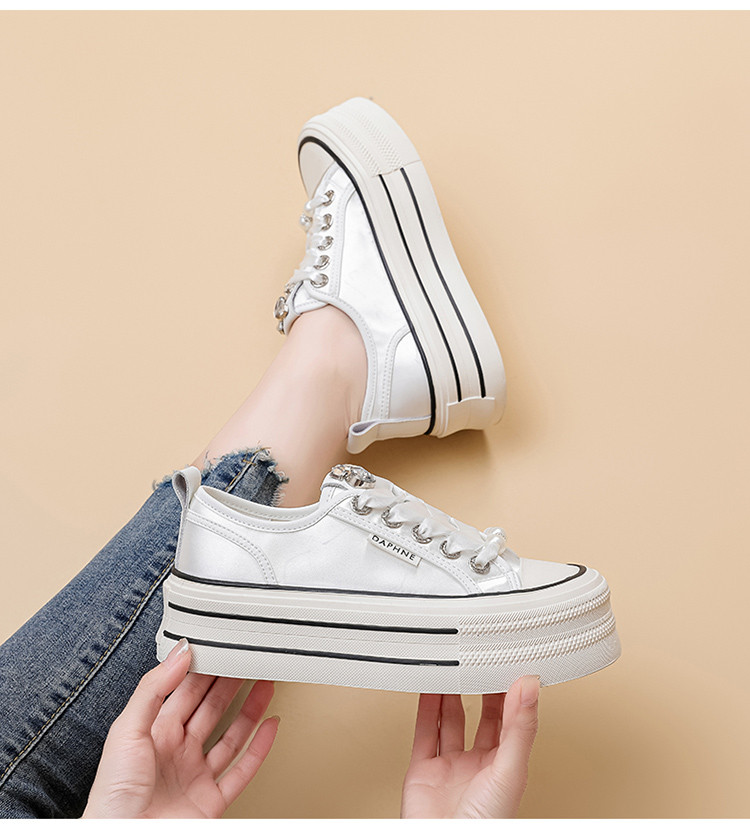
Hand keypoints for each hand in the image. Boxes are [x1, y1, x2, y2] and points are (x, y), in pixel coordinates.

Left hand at [83, 639, 278, 817]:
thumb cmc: (113, 798)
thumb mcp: (126, 731)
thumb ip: (153, 689)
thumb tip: (179, 654)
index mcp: (154, 734)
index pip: (185, 692)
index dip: (204, 670)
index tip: (220, 649)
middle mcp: (176, 754)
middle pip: (211, 709)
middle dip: (230, 683)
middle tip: (247, 660)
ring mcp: (195, 778)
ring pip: (231, 736)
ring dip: (250, 709)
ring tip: (265, 684)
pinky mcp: (211, 802)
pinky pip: (242, 771)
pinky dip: (260, 749)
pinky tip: (270, 726)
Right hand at [401, 676, 539, 817]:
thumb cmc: (486, 824)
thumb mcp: (510, 769)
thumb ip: (520, 727)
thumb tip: (530, 686)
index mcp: (505, 767)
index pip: (512, 721)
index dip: (512, 694)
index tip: (511, 666)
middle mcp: (478, 765)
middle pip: (482, 719)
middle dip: (481, 690)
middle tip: (481, 661)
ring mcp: (450, 767)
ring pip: (450, 721)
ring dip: (450, 694)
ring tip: (453, 667)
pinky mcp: (423, 770)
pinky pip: (423, 732)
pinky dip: (424, 708)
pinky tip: (427, 689)